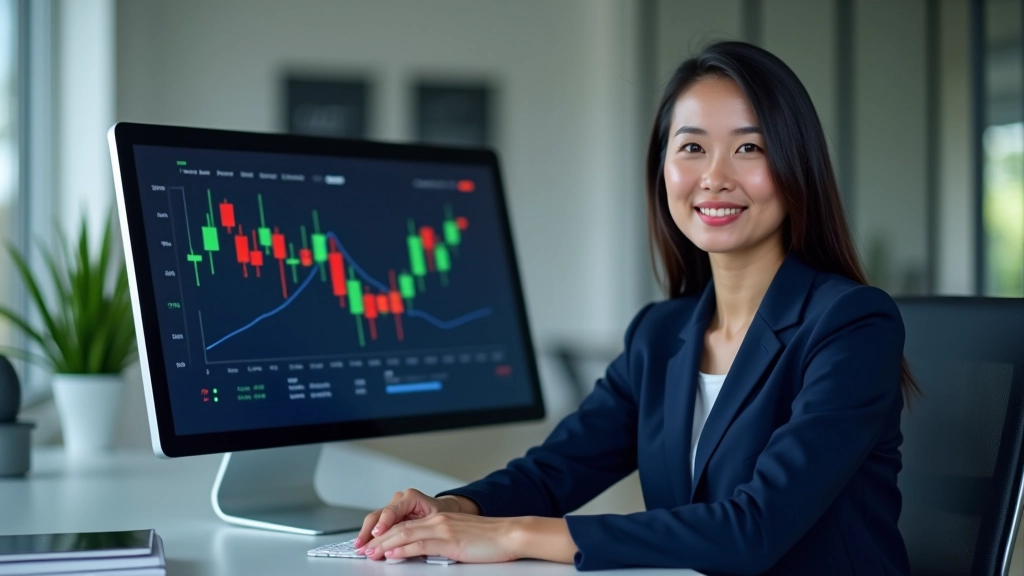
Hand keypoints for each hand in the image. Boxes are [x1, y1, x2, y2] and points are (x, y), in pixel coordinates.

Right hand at [354, 488, 459, 548]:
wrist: (446, 511)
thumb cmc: (443, 514)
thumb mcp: (436, 521)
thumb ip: (420, 529)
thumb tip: (407, 544)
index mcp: (411, 497)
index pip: (392, 510)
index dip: (384, 523)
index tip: (378, 533)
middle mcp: (399, 500)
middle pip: (379, 515)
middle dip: (369, 532)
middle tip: (364, 545)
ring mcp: (393, 507)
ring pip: (375, 519)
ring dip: (366, 534)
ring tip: (360, 546)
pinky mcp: (390, 516)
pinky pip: (377, 524)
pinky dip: (370, 535)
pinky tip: (365, 544)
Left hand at [360, 513, 521, 563]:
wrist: (509, 535)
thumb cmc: (490, 539)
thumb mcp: (461, 538)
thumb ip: (442, 541)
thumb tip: (424, 552)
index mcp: (440, 519)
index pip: (406, 525)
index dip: (386, 534)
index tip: (372, 543)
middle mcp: (438, 521)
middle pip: (400, 528)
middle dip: (378, 539)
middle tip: (363, 549)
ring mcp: (443, 529)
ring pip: (405, 535)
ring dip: (384, 544)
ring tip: (370, 553)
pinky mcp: (449, 541)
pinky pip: (420, 544)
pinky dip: (402, 549)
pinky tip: (391, 554)